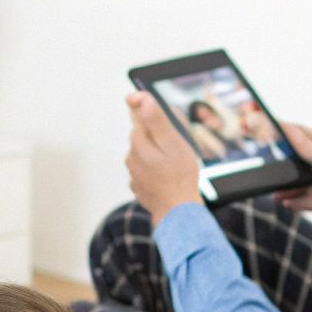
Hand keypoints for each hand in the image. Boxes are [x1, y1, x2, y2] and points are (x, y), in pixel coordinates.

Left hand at [124, 92, 202, 225]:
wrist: (178, 212)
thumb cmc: (179, 177)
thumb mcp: (173, 143)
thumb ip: (157, 121)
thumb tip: (141, 99)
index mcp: (139, 143)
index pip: (136, 116)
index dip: (142, 105)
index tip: (146, 99)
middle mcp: (132, 157)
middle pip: (142, 136)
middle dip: (156, 134)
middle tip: (175, 141)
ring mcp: (134, 174)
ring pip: (144, 154)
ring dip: (156, 153)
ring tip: (174, 162)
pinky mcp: (139, 186)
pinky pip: (146, 170)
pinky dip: (156, 169)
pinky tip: (168, 176)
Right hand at [272, 123, 311, 220]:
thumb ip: (301, 143)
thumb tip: (285, 125)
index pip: (302, 133)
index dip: (285, 130)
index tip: (267, 127)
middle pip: (296, 158)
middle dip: (283, 161)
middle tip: (267, 160)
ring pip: (296, 181)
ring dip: (285, 185)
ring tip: (273, 189)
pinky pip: (299, 200)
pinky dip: (291, 201)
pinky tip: (283, 200)